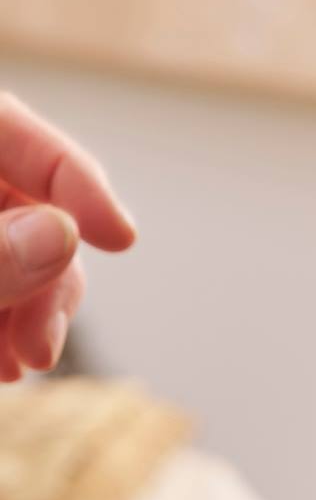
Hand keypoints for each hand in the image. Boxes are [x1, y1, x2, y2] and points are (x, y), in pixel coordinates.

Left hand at [0, 91, 135, 379]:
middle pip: (25, 206)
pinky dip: (5, 321)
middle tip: (43, 349)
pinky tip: (4, 364)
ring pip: (17, 252)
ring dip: (30, 309)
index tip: (121, 238)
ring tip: (21, 366)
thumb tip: (65, 234)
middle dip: (48, 277)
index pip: (17, 133)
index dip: (75, 181)